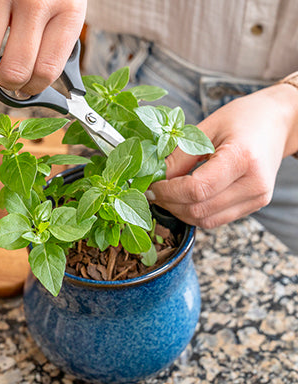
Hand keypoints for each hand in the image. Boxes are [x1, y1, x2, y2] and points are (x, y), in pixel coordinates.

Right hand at [0, 0, 86, 94]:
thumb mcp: (68, 9)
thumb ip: (57, 44)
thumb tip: (35, 84)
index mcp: (66, 14)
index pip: (46, 71)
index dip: (33, 89)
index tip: (27, 90)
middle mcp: (36, 3)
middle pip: (15, 70)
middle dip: (8, 83)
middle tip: (7, 76)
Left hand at [151, 84, 297, 228]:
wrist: (277, 123)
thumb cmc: (243, 118)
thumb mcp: (207, 128)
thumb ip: (180, 156)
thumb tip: (156, 178)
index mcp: (243, 158)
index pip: (197, 189)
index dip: (168, 192)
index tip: (151, 186)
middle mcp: (254, 184)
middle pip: (199, 209)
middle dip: (169, 203)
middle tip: (153, 192)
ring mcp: (257, 198)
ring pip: (206, 220)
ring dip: (180, 211)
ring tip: (166, 195)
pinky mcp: (254, 205)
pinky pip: (216, 219)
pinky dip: (194, 212)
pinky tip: (184, 199)